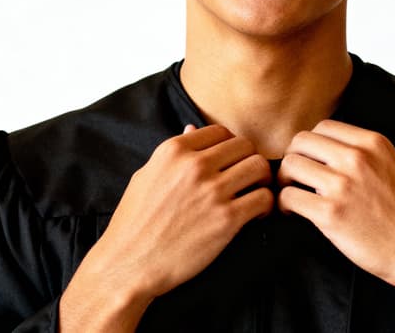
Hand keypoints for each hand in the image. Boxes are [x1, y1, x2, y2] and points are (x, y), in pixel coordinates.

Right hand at [60, 124, 272, 331]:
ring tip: (256, 192)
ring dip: (262, 179)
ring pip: (259, 166)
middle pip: (244, 145)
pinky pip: (263, 198)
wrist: (128, 265)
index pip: (220, 131)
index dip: (229, 146)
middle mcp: (195, 165)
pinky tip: (256, 214)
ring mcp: (212, 192)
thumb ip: (174, 152)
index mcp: (174, 151)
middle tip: (247, 177)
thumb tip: (193, 129)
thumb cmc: (133, 222)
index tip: (229, 162)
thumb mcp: (147, 175)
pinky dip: (266, 205)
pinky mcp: (226, 219)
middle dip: (248, 160)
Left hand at [277, 120, 394, 330]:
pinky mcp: (331, 214)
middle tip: (295, 177)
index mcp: (373, 142)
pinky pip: (289, 197)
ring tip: (291, 194)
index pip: (323, 127)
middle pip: (301, 141)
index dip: (312, 144)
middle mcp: (356, 158)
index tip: (311, 160)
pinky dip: (284, 204)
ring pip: (290, 165)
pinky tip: (292, 213)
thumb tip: (334, 146)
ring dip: (285, 180)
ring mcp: (343, 185)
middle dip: (294, 157)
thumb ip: (366, 151)